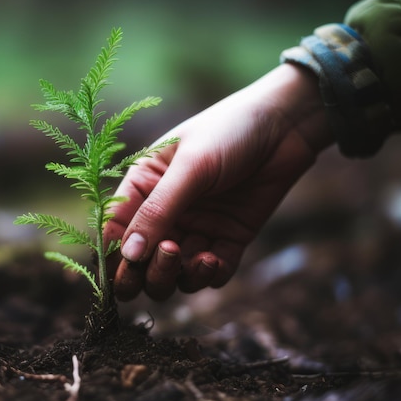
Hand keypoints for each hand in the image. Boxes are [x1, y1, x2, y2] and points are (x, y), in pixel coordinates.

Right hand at [103, 64, 333, 300]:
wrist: (286, 125)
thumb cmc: (229, 131)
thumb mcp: (190, 168)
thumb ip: (158, 211)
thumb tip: (129, 255)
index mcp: (143, 188)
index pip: (116, 231)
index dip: (115, 257)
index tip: (124, 272)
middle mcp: (166, 213)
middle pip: (142, 262)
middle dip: (149, 272)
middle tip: (168, 257)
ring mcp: (196, 228)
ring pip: (175, 273)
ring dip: (180, 276)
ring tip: (200, 257)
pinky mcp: (227, 238)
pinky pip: (211, 272)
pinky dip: (209, 275)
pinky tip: (214, 260)